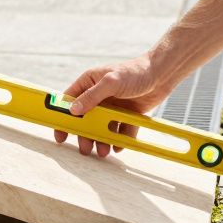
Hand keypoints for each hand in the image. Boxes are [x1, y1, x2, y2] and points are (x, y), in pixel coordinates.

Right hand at [53, 54, 167, 157]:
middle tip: (85, 148)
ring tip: (103, 151)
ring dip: (101, 140)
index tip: (61, 134)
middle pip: (85, 119)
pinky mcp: (126, 115)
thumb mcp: (111, 82)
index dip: (62, 117)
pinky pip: (120, 130)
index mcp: (89, 83)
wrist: (162, 75)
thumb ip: (91, 96)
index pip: (69, 101)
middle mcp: (99, 96)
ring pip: (101, 127)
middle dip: (84, 135)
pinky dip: (119, 139)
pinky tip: (119, 146)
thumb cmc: (135, 71)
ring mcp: (112, 106)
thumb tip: (73, 111)